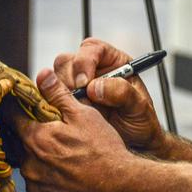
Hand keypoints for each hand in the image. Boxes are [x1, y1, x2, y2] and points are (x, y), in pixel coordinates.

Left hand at [11, 69, 141, 191]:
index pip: (10, 118)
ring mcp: (37, 188)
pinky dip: (48, 179)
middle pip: (17, 143)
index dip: (14, 108)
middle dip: (26, 134)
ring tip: (62, 155)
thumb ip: (58, 94)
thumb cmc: (104, 152)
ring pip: (29, 167)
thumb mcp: (83, 115)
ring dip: (37, 159)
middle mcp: (30, 165)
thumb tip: (42, 75)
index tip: (16, 105)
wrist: (120, 190)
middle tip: (45, 130)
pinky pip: (40, 188)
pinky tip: (66, 174)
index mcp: (35, 139)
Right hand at [52, 39, 167, 154]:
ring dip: (60, 93)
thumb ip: (122, 93)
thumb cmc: (140, 121)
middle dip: (69, 79)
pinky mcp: (66, 101)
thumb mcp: (139, 107)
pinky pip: (50, 96)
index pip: (93, 49)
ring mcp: (77, 85)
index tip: (84, 83)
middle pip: (68, 61)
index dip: (84, 61)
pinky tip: (66, 116)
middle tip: (77, 100)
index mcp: (113, 61)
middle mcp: (92, 69)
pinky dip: (54, 104)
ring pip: (55, 77)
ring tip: (76, 111)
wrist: (134, 143)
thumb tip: (95, 86)